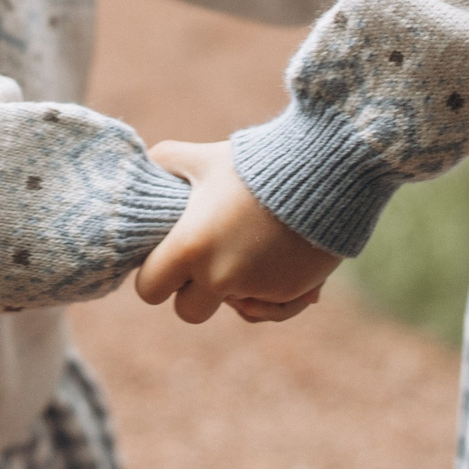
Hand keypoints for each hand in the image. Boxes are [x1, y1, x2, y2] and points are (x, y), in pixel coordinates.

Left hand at [135, 140, 342, 324]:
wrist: (321, 167)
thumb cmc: (254, 161)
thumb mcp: (203, 157)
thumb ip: (165, 161)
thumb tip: (146, 169)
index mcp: (190, 247)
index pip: (149, 289)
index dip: (156, 274)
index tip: (168, 256)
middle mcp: (220, 277)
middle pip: (189, 311)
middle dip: (194, 291)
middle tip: (207, 257)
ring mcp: (257, 288)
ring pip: (234, 309)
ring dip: (234, 290)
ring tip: (243, 251)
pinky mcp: (289, 291)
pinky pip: (270, 309)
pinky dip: (269, 295)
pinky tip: (268, 272)